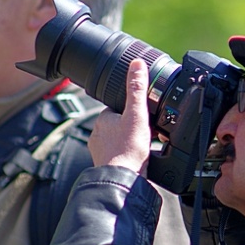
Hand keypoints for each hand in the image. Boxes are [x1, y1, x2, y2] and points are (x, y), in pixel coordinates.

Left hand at [88, 59, 150, 174]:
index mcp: (104, 118)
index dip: (132, 110)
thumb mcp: (137, 114)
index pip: (118, 107)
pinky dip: (127, 156)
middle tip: (146, 133)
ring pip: (118, 140)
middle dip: (132, 127)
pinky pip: (118, 155)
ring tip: (143, 146)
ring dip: (129, 142)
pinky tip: (137, 158)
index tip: (143, 115)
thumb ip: (138, 89)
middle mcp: (98, 133)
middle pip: (119, 123)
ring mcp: (100, 150)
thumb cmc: (128, 149)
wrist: (123, 179)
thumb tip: (137, 64)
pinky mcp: (105, 164)